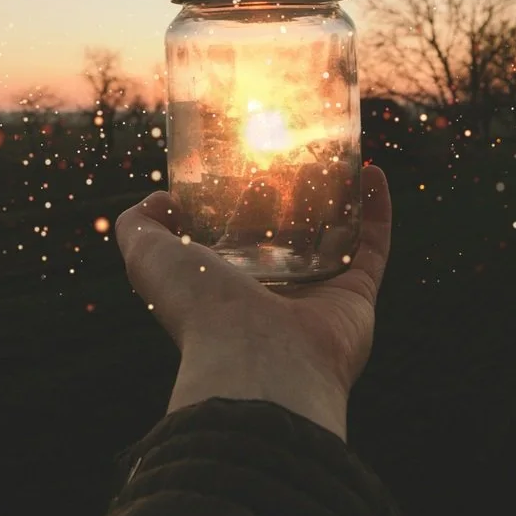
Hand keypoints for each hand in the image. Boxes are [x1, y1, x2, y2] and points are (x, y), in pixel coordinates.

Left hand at [114, 165, 391, 441]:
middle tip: (289, 158)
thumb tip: (160, 200)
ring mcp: (318, 296)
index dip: (237, 205)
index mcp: (225, 288)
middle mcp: (272, 295)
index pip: (234, 242)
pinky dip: (376, 208)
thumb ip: (139, 226)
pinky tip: (372, 171)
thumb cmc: (199, 309)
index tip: (241, 167)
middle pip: (287, 238)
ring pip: (334, 239)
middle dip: (290, 199)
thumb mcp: (148, 258)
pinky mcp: (357, 295)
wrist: (258, 358)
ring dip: (339, 199)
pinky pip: (372, 245)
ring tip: (335, 157)